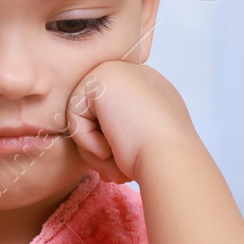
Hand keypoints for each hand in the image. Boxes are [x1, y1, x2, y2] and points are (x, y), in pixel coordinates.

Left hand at [64, 61, 196, 184]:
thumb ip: (123, 133)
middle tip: (115, 171)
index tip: (120, 169)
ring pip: (83, 115)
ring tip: (114, 164)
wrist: (170, 160)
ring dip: (93, 148)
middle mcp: (135, 74)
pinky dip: (86, 140)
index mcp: (150, 88)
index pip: (112, 114)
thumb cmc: (159, 160)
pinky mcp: (101, 78)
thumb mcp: (142, 141)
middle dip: (98, 146)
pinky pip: (74, 115)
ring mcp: (119, 72)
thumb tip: (103, 146)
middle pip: (95, 114)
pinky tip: (108, 149)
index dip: (110, 144)